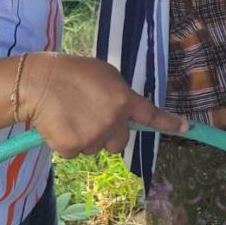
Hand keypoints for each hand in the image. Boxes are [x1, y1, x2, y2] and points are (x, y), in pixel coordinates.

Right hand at [24, 53, 186, 158]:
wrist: (39, 81)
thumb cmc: (72, 72)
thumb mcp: (105, 74)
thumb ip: (120, 94)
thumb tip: (125, 110)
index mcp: (123, 99)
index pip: (151, 114)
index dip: (169, 123)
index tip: (186, 128)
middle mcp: (113, 120)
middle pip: (119, 142)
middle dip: (108, 134)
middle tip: (90, 115)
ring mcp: (94, 136)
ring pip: (96, 148)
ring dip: (87, 137)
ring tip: (71, 114)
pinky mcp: (73, 147)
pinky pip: (76, 152)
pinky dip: (68, 143)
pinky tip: (60, 123)